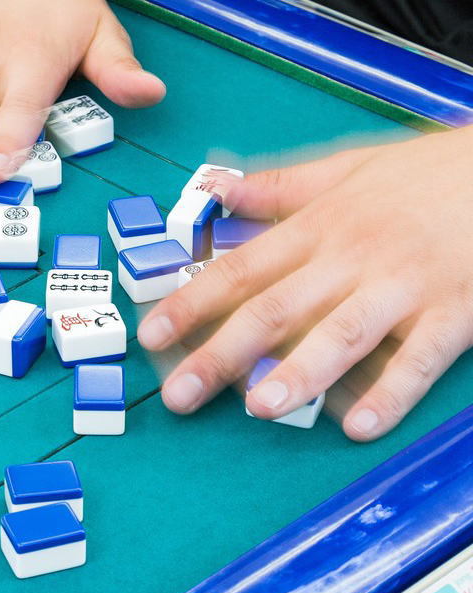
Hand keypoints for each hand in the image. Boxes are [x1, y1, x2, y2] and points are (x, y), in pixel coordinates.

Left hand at [137, 128, 472, 440]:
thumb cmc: (433, 171)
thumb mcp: (350, 167)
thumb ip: (279, 187)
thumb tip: (215, 187)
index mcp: (321, 226)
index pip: (239, 270)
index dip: (190, 304)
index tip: (150, 337)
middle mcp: (353, 258)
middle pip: (275, 309)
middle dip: (221, 354)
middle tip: (179, 396)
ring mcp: (405, 286)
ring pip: (342, 333)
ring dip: (299, 373)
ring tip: (260, 409)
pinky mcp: (457, 310)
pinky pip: (421, 358)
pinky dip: (392, 392)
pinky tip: (362, 425)